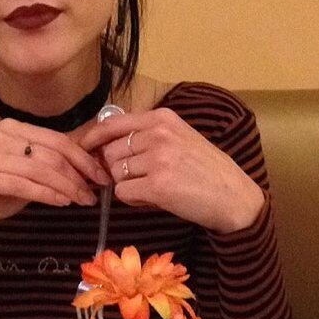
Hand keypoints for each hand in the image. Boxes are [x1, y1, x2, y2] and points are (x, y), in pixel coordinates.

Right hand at [0, 118, 110, 242]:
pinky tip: (61, 202)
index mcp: (13, 128)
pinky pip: (22, 184)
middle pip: (50, 154)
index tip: (102, 176)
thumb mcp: (33, 174)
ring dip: (65, 187)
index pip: (57, 140)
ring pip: (38, 169)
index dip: (83, 158)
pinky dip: (46, 194)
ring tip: (81, 200)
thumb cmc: (2, 192)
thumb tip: (93, 168)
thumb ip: (56, 166)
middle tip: (93, 194)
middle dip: (77, 175)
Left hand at [79, 108, 264, 233]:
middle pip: (110, 151)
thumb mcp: (180, 137)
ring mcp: (158, 158)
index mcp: (162, 118)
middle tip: (136, 179)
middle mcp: (159, 134)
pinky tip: (153, 200)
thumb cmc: (206, 169)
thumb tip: (107, 142)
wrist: (234, 195)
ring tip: (150, 190)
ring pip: (115, 173)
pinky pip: (124, 193)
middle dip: (115, 169)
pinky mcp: (158, 185)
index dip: (93, 137)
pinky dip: (133, 200)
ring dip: (126, 185)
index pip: (113, 123)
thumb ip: (148, 134)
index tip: (84, 148)